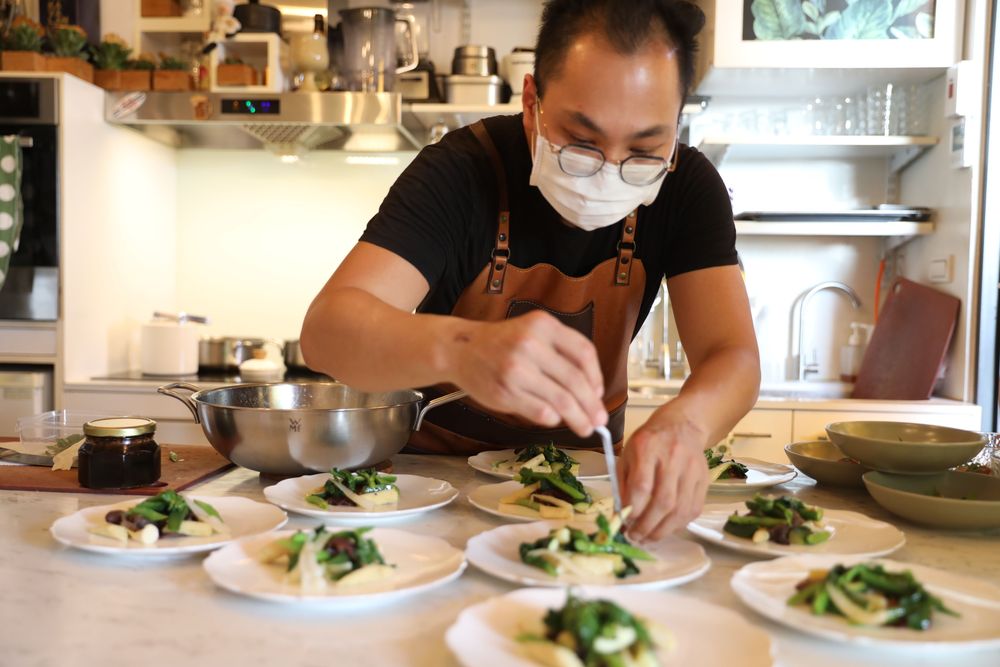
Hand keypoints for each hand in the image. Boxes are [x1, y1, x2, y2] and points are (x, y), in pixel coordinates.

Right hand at [448, 310, 606, 436]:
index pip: (584, 353)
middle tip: (599, 420)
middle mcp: (531, 345)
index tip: (599, 393)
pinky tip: (554, 419)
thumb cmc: (501, 344)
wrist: (460, 349)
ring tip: (586, 427)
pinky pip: (541, 411)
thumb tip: (591, 390)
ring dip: (578, 418)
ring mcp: (517, 370)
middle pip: (576, 381)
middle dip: (592, 405)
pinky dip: (553, 418)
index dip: (597, 377)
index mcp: (543, 326)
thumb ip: (560, 352)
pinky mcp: (506, 392)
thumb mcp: (532, 332)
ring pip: (561, 400)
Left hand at [619, 413, 709, 541]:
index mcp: (648, 448)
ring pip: (680, 510)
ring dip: (662, 531)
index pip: (641, 486)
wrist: (682, 426)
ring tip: (648, 538)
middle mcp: (673, 458)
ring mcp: (692, 470)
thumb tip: (621, 515)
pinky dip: (677, 525)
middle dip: (647, 526)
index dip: (632, 509)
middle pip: (663, 501)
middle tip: (635, 536)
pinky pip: (692, 510)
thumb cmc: (649, 443)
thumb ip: (623, 484)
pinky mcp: (704, 480)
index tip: (624, 522)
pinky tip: (665, 528)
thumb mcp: (628, 455)